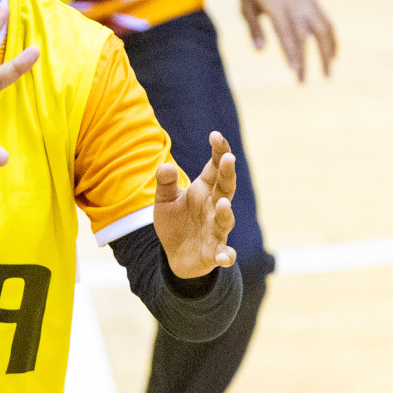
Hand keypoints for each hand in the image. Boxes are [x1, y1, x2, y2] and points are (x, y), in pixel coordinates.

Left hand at [152, 131, 237, 278]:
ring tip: (223, 203)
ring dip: (226, 212)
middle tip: (228, 158)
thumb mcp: (164, 200)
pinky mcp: (215, 253)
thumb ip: (165, 183)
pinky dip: (226, 255)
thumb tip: (165, 165)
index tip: (215, 135)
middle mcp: (215, 207)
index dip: (219, 151)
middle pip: (225, 188)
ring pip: (225, 220)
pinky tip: (223, 257)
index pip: (215, 168)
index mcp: (204, 190)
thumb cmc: (175, 222)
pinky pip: (224, 254)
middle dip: (228, 173)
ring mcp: (217, 230)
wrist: (177, 254)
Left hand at [240, 0, 336, 82]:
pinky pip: (327, 22)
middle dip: (307, 59)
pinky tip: (333, 56)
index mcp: (277, 5)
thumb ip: (254, 28)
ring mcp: (308, 3)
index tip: (295, 71)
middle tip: (303, 81)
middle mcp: (296, 4)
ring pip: (323, 29)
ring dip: (327, 52)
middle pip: (306, 35)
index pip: (286, 33)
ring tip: (327, 73)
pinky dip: (332, 39)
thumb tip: (260, 50)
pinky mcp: (315, 2)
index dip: (291, 52)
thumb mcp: (247, 8)